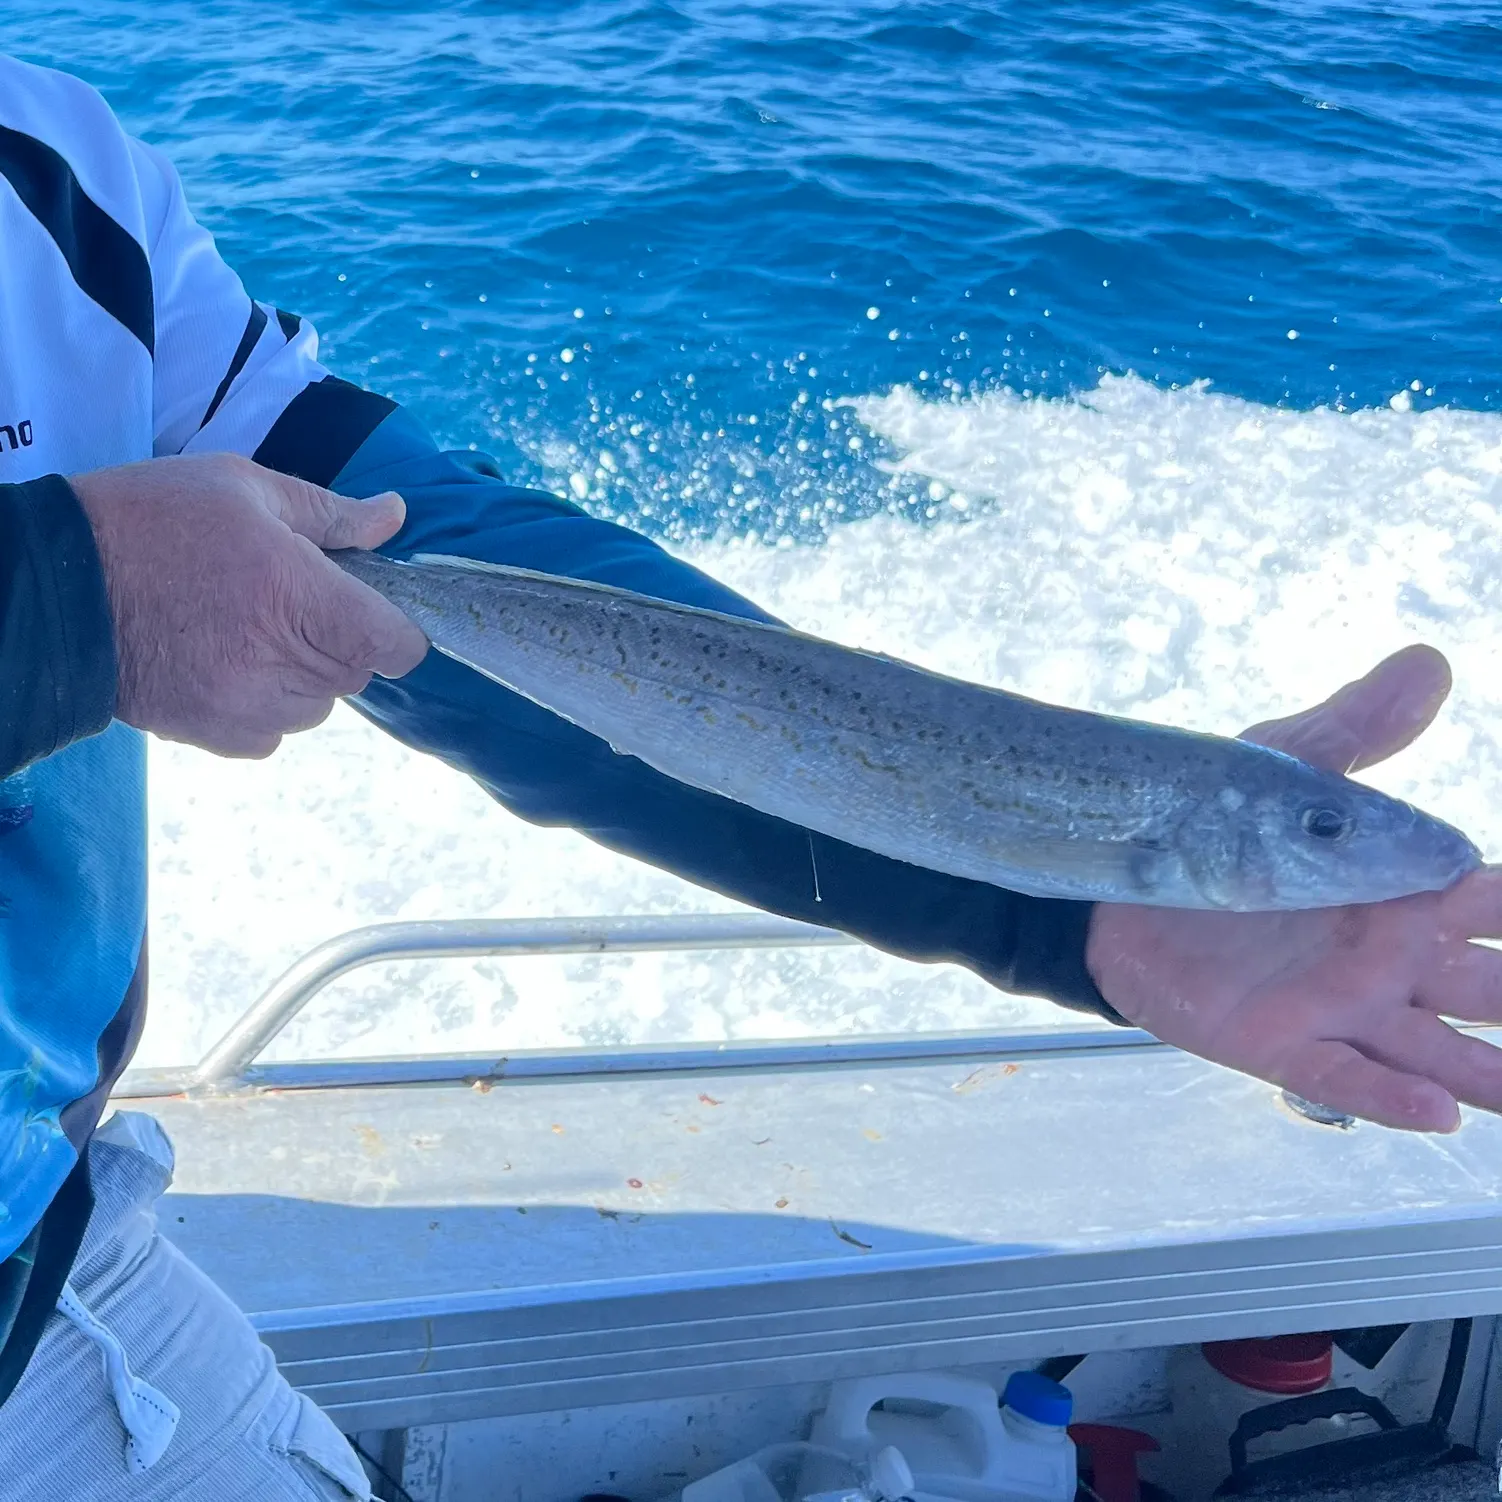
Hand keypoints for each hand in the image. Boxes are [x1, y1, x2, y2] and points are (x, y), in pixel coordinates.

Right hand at [71, 453, 428, 757]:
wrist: (57, 586)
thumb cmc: (150, 520)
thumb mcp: (243, 488)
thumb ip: (331, 513)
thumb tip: (394, 516)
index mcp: (297, 595)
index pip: (394, 645)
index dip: (395, 629)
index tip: (372, 611)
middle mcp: (280, 661)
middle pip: (356, 674)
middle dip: (337, 640)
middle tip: (286, 602)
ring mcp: (247, 706)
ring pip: (317, 706)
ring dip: (302, 675)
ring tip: (248, 630)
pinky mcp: (214, 735)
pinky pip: (272, 734)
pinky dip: (263, 706)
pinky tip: (224, 663)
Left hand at [1086, 644, 1501, 1132]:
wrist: (1119, 885)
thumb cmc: (1219, 826)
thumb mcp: (1290, 770)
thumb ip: (1359, 730)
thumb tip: (1429, 662)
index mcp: (1400, 894)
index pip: (1497, 906)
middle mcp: (1386, 960)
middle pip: (1490, 987)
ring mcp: (1338, 1006)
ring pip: (1437, 1052)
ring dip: (1490, 1073)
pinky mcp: (1279, 1042)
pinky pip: (1344, 1078)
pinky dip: (1391, 1099)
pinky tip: (1439, 1113)